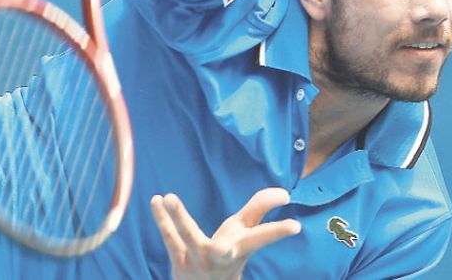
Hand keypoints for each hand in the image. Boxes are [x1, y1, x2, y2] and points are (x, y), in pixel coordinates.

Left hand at [150, 188, 301, 279]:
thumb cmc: (230, 253)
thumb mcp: (245, 233)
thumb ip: (260, 208)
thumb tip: (283, 192)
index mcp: (242, 247)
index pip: (263, 237)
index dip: (279, 231)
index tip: (295, 226)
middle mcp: (222, 256)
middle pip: (225, 247)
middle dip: (224, 246)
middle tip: (224, 244)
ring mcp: (199, 260)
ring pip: (188, 238)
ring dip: (178, 218)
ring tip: (170, 197)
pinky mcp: (179, 260)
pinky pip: (170, 237)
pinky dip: (162, 218)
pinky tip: (156, 200)